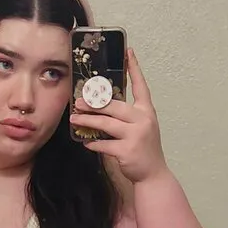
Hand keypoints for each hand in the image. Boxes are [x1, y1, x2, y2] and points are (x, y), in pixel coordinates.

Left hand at [69, 48, 167, 183]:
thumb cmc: (143, 149)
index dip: (134, 69)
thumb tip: (101, 105)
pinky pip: (104, 144)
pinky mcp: (127, 151)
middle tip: (78, 101)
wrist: (152, 174)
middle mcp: (143, 120)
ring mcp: (136, 136)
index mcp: (147, 112)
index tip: (128, 52)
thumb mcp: (140, 128)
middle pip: (114, 106)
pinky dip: (93, 143)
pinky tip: (85, 142)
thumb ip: (127, 116)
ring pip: (106, 124)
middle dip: (94, 103)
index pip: (141, 86)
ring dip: (87, 121)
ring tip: (74, 119)